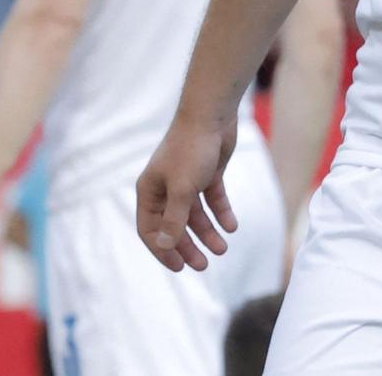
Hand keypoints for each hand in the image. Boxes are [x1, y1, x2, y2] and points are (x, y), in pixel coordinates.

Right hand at [135, 109, 239, 272]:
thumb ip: (175, 219)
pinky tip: (232, 227)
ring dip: (208, 232)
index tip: (180, 266)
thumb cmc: (191, 150)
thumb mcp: (182, 189)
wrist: (212, 115)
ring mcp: (186, 181)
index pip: (150, 230)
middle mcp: (165, 188)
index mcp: (150, 192)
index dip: (163, 250)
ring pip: (196, 215)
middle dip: (188, 246)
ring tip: (223, 248)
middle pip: (174, 225)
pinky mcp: (207, 173)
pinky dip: (221, 213)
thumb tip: (165, 245)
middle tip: (204, 265)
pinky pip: (213, 200)